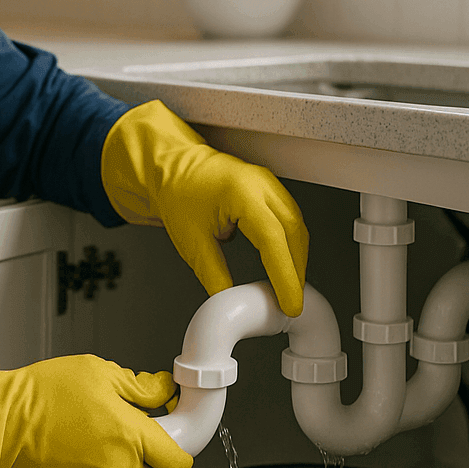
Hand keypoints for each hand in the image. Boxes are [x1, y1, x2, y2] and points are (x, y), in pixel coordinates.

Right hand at [0, 355, 192, 467]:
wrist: (5, 423)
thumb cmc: (45, 394)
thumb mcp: (100, 373)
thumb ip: (140, 386)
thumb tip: (163, 389)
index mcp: (132, 436)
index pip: (179, 462)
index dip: (179, 449)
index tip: (171, 435)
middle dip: (152, 463)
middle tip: (135, 439)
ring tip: (105, 446)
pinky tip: (87, 459)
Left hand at [101, 100, 308, 316]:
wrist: (172, 167)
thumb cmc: (178, 192)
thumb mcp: (192, 241)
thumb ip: (214, 274)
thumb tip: (230, 299)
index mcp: (241, 193)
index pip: (273, 239)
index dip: (285, 275)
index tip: (290, 301)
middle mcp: (260, 184)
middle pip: (292, 231)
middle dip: (296, 269)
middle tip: (292, 299)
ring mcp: (266, 183)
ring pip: (295, 224)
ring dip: (296, 256)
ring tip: (290, 285)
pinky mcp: (267, 187)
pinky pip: (289, 216)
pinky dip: (290, 242)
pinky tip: (285, 260)